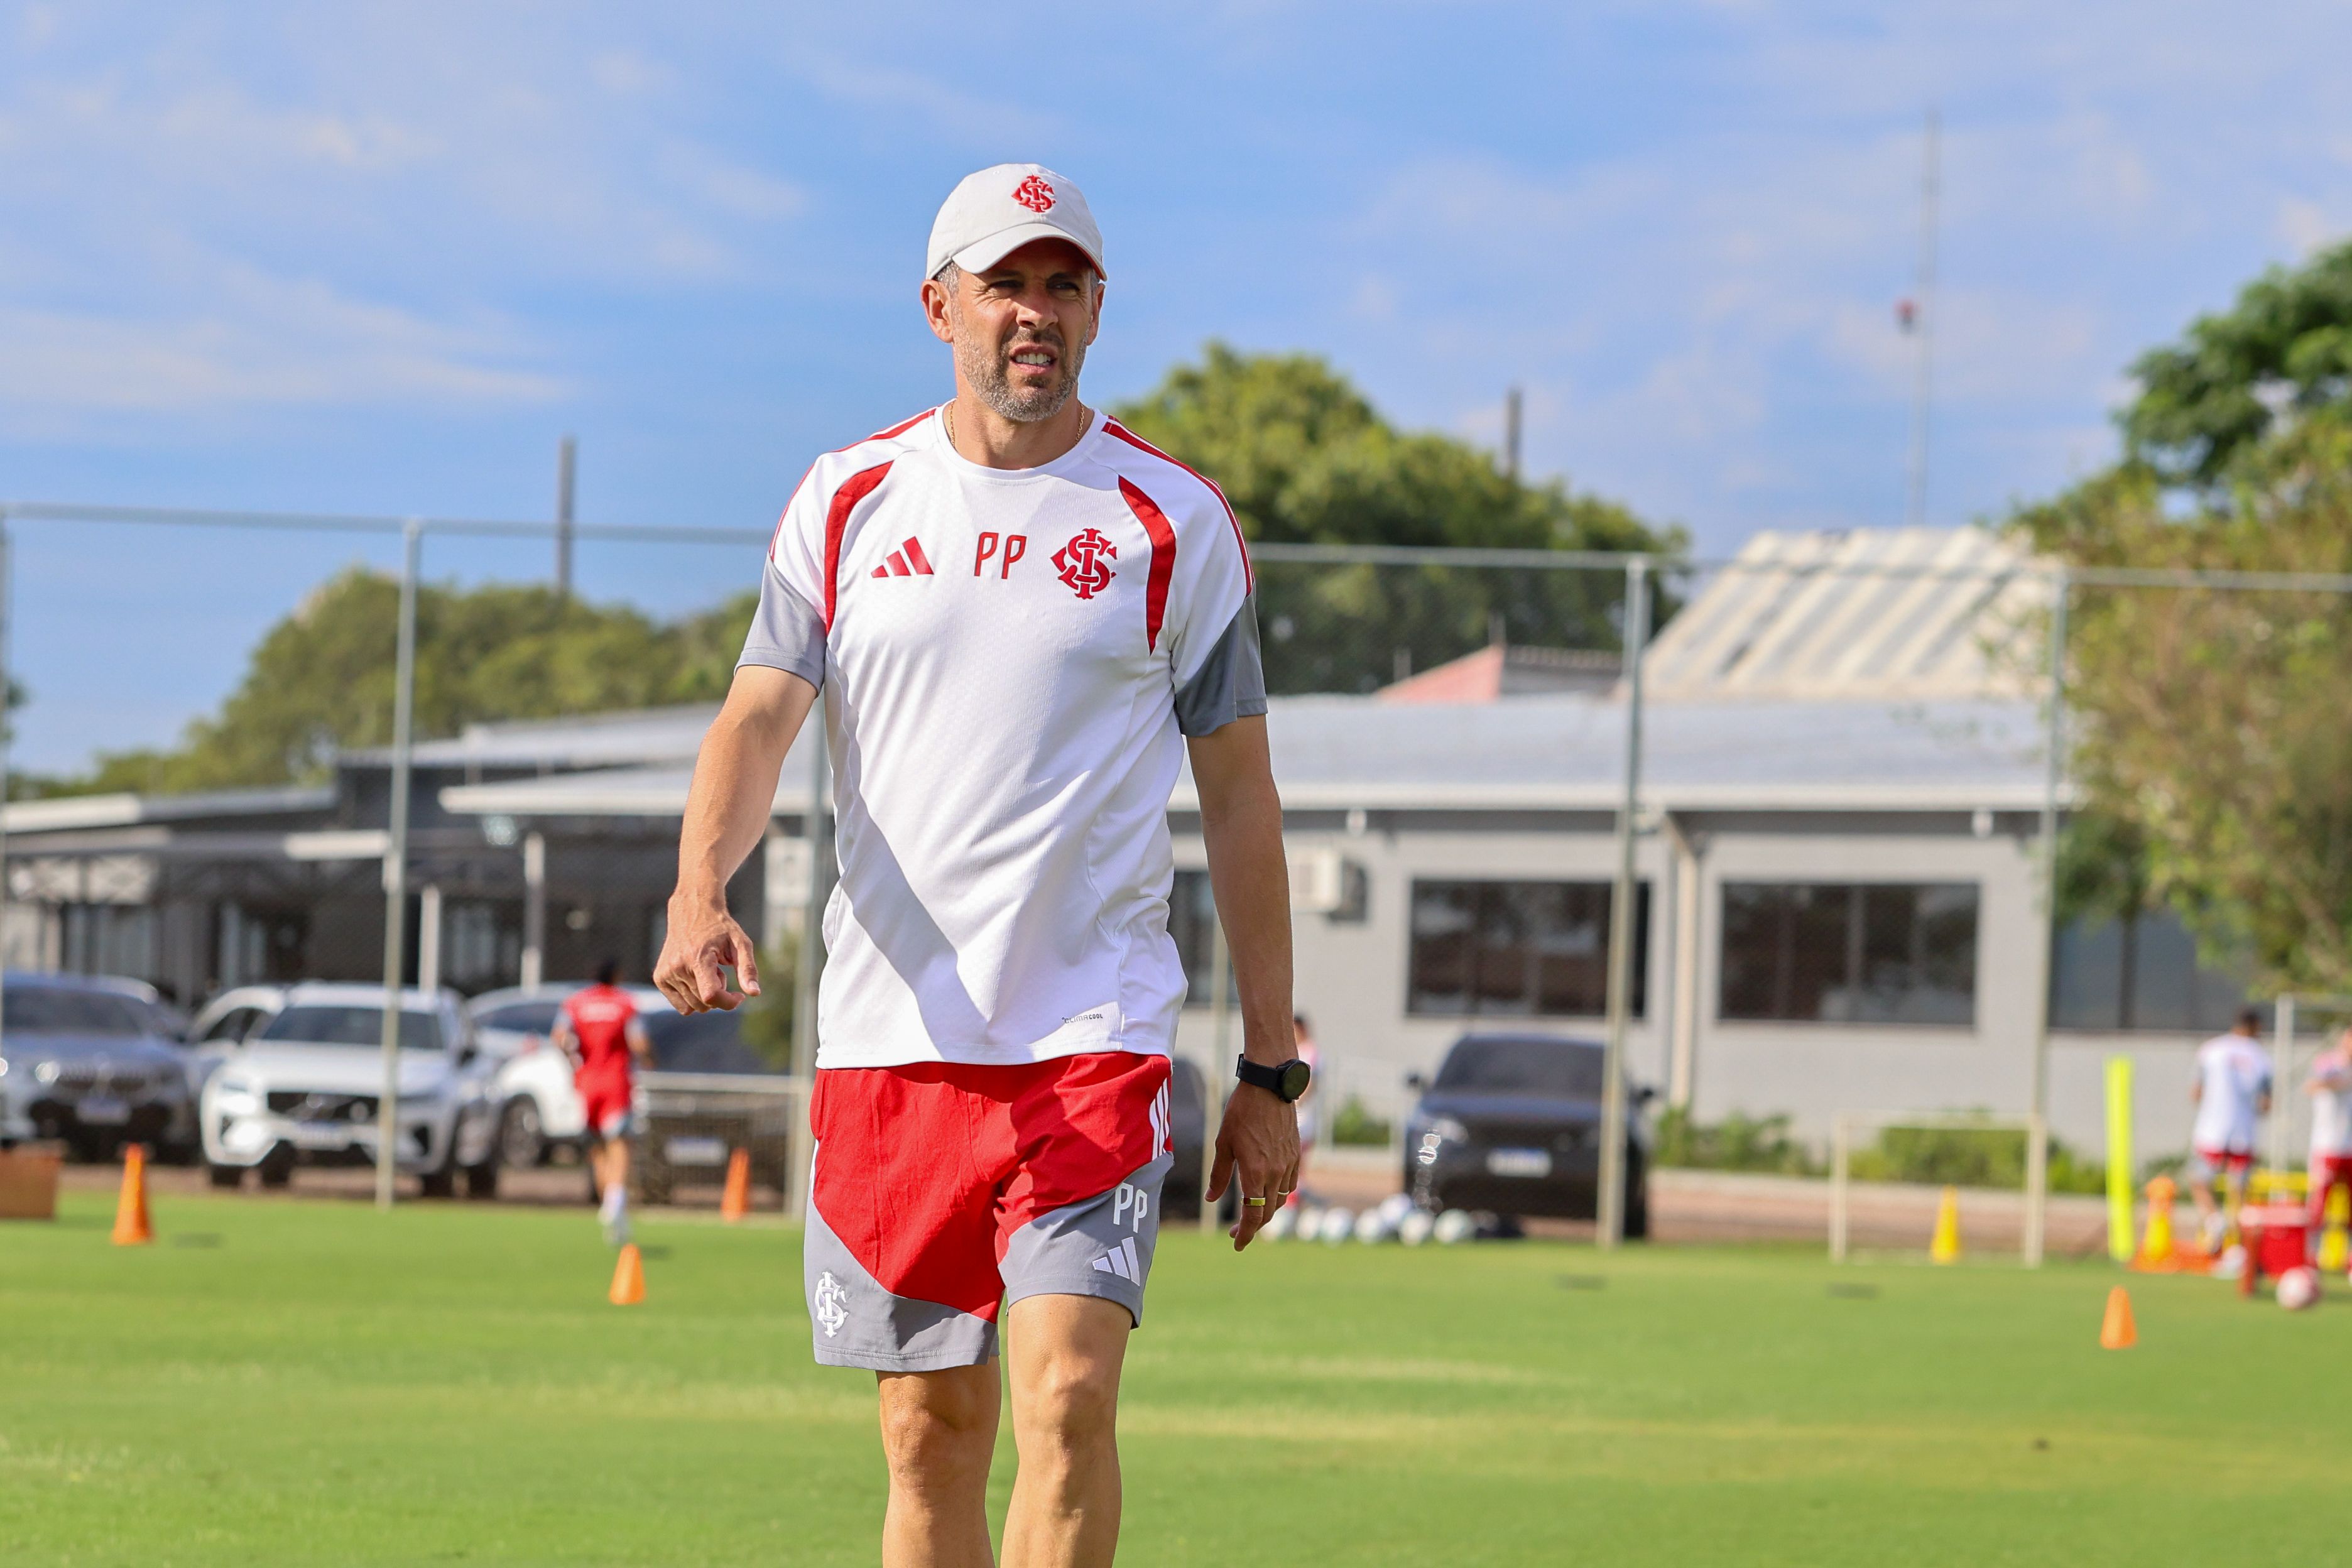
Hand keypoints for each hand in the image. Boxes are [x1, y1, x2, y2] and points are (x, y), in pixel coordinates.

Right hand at [653, 898, 761, 1014]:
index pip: (711, 995)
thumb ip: (748, 969)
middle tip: (720, 972)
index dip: (728, 1002)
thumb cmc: (720, 928)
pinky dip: (693, 998)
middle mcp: (678, 967)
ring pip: (693, 1007)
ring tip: (707, 971)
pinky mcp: (660, 978)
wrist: (691, 911)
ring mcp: (666, 973)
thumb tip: (754, 993)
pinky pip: (682, 1006)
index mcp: (698, 958)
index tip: (739, 996)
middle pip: (704, 1004)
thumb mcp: (740, 943)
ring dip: (705, 996)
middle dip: (719, 994)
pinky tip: (696, 977)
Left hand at [1206, 1082, 1300, 1250]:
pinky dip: (1278, 1194)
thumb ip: (1219, 1175)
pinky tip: (1267, 1191)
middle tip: (1236, 1231)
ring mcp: (1288, 1164)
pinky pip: (1290, 1183)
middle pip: (1268, 1213)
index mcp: (1255, 1173)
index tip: (1237, 1244)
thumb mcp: (1223, 1144)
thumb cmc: (1241, 1113)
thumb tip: (1211, 1199)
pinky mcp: (1295, 1154)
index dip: (1246, 1234)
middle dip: (1253, 1226)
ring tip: (1250, 1212)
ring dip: (1266, 1211)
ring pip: (1281, 1200)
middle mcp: (1275, 1173)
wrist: (1270, 1087)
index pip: (1254, 1216)